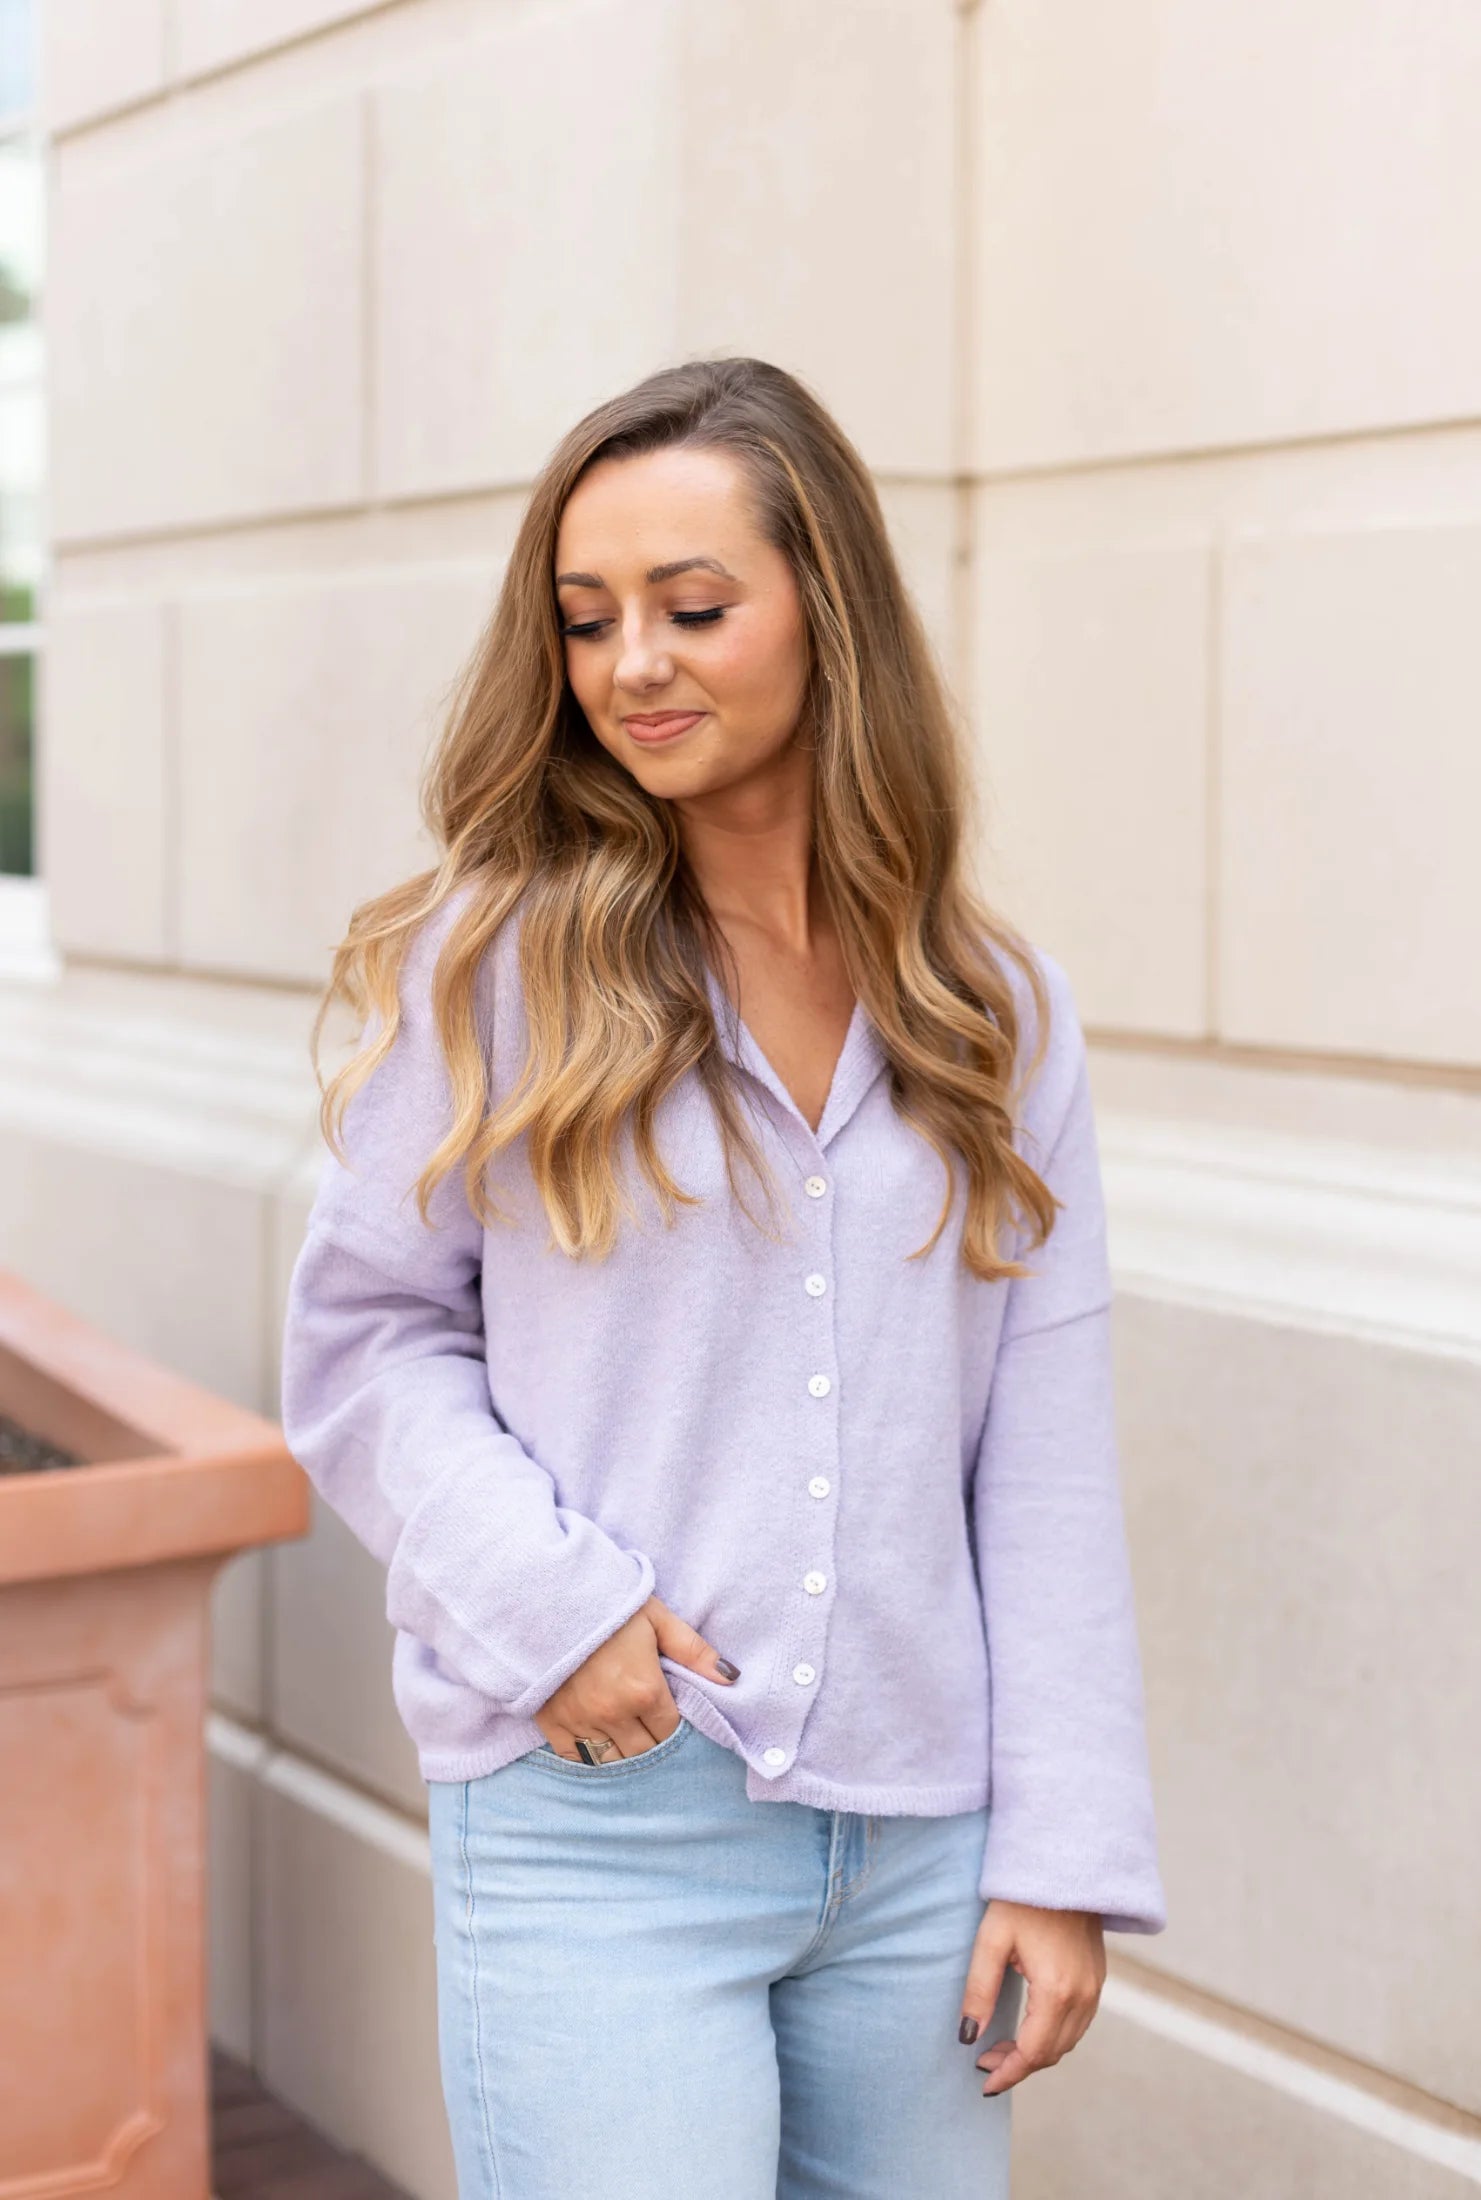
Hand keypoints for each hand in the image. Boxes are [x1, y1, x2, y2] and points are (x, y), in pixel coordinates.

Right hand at [534, 1594, 739, 1760]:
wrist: (546, 1597)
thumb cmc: (606, 1604)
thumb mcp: (656, 1618)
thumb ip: (693, 1651)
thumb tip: (731, 1677)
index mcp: (644, 1690)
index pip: (670, 1730)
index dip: (672, 1723)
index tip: (667, 1710)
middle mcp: (614, 1714)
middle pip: (645, 1752)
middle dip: (651, 1741)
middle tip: (647, 1724)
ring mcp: (581, 1721)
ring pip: (613, 1761)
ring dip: (623, 1753)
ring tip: (625, 1735)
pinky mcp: (553, 1723)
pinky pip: (577, 1758)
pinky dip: (590, 1755)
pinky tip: (597, 1741)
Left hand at [958, 1900, 1105, 2095]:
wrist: (1065, 1864)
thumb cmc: (1022, 1898)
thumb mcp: (991, 1940)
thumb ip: (979, 1990)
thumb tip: (968, 2037)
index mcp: (1056, 1990)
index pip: (1033, 2052)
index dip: (1008, 2073)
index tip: (983, 2082)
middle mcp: (1083, 1996)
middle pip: (1052, 2053)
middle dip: (1018, 2065)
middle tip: (984, 2063)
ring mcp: (1095, 1988)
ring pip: (1068, 2041)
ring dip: (1037, 2053)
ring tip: (1001, 2050)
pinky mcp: (1098, 1978)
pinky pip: (1079, 2024)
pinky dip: (1054, 2036)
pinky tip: (1030, 2029)